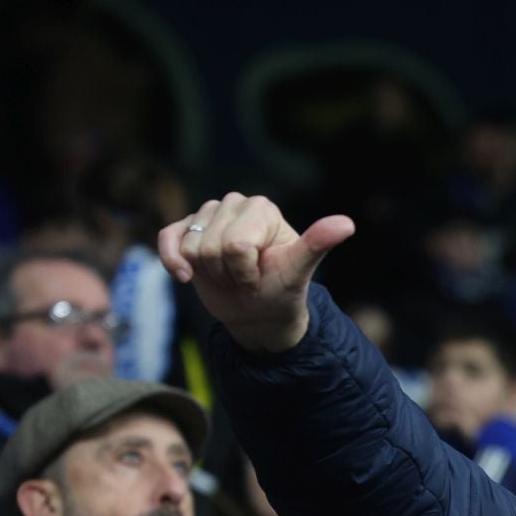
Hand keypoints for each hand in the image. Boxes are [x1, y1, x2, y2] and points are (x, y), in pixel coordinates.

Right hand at [158, 193, 354, 353]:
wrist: (258, 312)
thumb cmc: (281, 290)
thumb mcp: (299, 270)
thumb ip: (317, 244)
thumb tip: (348, 224)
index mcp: (262, 208)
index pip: (236, 245)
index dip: (245, 271)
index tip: (260, 276)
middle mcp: (233, 203)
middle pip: (211, 246)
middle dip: (227, 274)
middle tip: (244, 280)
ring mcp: (207, 215)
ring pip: (189, 248)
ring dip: (208, 274)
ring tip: (228, 277)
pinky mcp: (184, 230)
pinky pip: (167, 240)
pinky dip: (173, 262)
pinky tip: (186, 276)